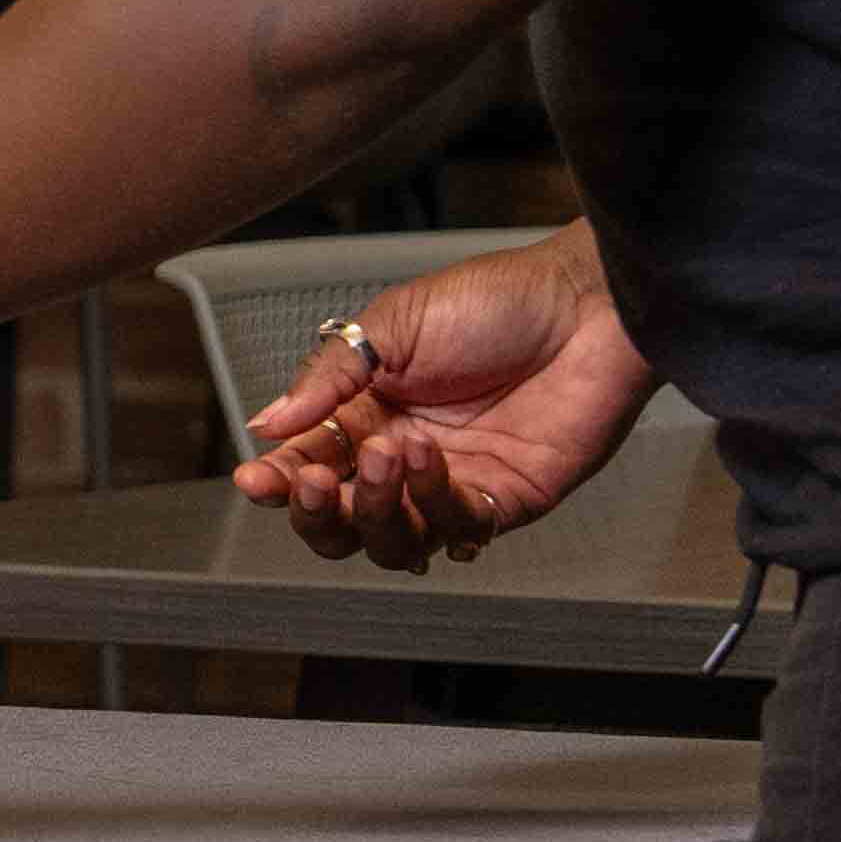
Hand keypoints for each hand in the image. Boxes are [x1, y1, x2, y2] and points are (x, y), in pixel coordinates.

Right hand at [230, 225, 660, 567]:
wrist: (584, 303)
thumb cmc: (496, 300)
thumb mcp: (393, 324)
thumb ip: (330, 377)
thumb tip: (266, 425)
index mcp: (370, 412)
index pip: (309, 465)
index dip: (279, 481)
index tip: (256, 480)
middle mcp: (405, 457)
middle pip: (342, 522)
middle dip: (318, 513)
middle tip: (316, 480)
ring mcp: (455, 484)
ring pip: (392, 541)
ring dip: (376, 508)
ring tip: (390, 452)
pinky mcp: (506, 499)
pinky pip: (456, 528)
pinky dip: (432, 501)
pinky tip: (428, 456)